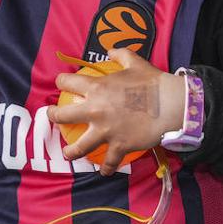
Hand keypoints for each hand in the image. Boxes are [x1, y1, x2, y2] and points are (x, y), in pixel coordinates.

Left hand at [48, 46, 185, 175]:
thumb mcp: (135, 62)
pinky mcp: (119, 145)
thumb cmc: (153, 82)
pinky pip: (109, 161)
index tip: (61, 84)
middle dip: (53, 116)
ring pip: (80, 146)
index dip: (62, 82)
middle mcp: (95, 110)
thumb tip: (110, 52)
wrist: (171, 104)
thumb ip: (120, 55)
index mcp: (97, 88)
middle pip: (63, 115)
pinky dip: (106, 168)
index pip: (68, 83)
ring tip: (67, 155)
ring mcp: (105, 130)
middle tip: (52, 116)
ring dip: (71, 152)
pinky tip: (103, 171)